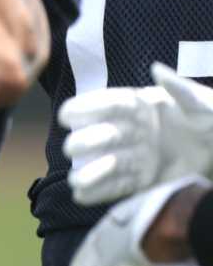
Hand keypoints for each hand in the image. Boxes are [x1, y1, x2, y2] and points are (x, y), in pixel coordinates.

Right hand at [60, 63, 212, 204]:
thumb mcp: (204, 102)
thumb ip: (181, 88)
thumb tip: (157, 69)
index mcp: (141, 106)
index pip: (108, 104)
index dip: (86, 108)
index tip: (66, 116)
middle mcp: (132, 131)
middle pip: (100, 135)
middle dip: (85, 141)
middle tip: (73, 148)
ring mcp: (135, 157)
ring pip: (104, 164)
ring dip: (88, 172)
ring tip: (76, 181)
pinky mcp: (143, 181)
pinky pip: (117, 187)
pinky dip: (98, 193)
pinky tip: (82, 196)